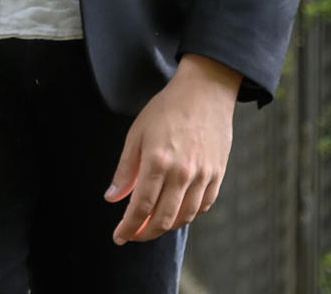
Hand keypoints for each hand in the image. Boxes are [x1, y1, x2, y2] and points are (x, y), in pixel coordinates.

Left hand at [106, 55, 238, 243]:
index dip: (128, 227)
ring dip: (166, 227)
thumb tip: (112, 197)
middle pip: (163, 219)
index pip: (140, 207)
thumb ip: (125, 169)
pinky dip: (187, 215)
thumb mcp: (135, 134)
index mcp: (157, 161)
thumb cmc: (165, 110)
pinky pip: (202, 206)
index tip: (118, 237)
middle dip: (145, 233)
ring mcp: (203, 176)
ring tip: (151, 225)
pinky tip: (175, 212)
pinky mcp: (217, 175)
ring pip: (184, 217)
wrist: (204, 93)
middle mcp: (182, 173)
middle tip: (132, 235)